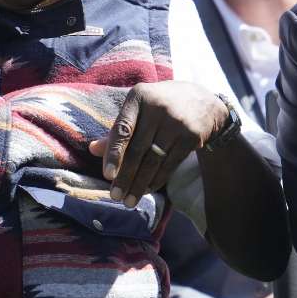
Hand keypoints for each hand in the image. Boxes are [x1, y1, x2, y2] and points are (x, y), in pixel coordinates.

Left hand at [88, 82, 228, 207]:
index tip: (107, 175)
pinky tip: (147, 189)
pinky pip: (170, 164)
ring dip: (140, 184)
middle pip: (138, 149)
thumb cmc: (161, 106)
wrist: (204, 101)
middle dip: (125, 176)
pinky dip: (157, 179)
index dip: (114, 153)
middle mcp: (158, 108)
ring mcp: (177, 122)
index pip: (123, 129)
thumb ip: (119, 129)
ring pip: (154, 160)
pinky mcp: (191, 136)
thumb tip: (92, 149)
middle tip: (115, 196)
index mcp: (139, 97)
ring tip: (129, 200)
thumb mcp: (140, 109)